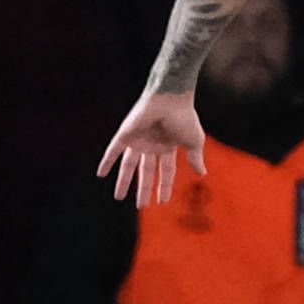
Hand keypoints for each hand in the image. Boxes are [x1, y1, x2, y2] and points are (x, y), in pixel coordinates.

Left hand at [101, 90, 206, 208]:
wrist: (170, 97)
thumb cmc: (184, 117)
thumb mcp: (194, 141)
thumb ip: (195, 158)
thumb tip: (203, 174)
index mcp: (167, 146)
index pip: (165, 171)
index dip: (165, 186)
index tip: (163, 201)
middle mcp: (151, 144)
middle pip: (145, 172)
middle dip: (143, 189)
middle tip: (141, 206)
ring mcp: (137, 140)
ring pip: (128, 165)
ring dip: (124, 181)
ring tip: (119, 197)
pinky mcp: (125, 134)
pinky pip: (113, 150)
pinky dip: (107, 162)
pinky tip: (101, 174)